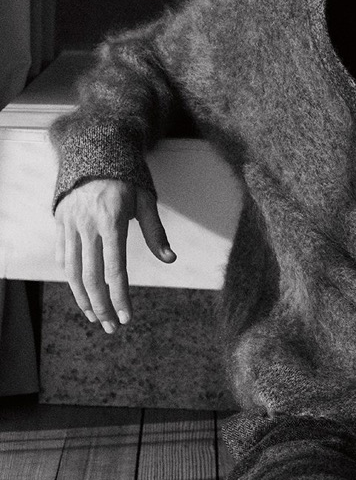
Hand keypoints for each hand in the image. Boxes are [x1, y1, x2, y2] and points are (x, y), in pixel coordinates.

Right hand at [54, 179, 174, 332]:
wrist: (93, 152)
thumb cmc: (127, 179)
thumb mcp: (146, 200)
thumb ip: (155, 232)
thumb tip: (170, 259)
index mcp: (110, 220)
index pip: (115, 268)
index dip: (120, 296)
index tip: (127, 318)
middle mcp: (86, 225)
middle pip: (91, 276)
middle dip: (101, 306)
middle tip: (111, 327)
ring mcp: (70, 225)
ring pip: (72, 271)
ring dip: (83, 299)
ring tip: (96, 317)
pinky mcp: (60, 225)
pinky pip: (64, 258)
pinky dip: (72, 279)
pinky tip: (82, 293)